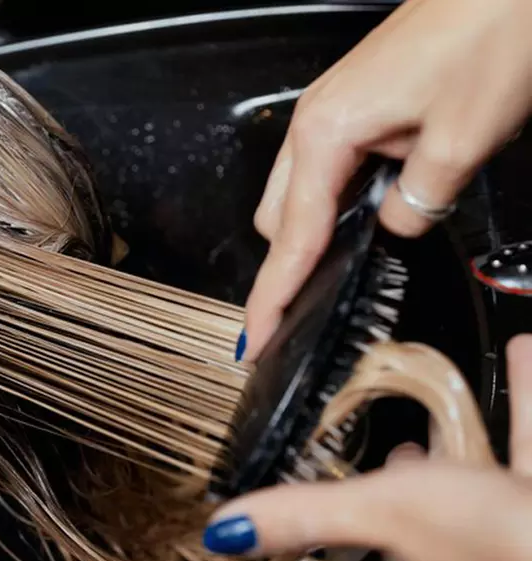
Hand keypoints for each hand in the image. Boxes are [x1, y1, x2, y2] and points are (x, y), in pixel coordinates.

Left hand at [203, 334, 531, 560]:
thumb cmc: (488, 535)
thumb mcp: (376, 509)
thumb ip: (302, 513)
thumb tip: (223, 530)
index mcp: (409, 540)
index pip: (370, 519)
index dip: (353, 495)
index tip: (340, 465)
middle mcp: (460, 532)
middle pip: (427, 487)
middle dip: (414, 457)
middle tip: (401, 437)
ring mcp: (509, 507)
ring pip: (480, 450)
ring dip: (462, 414)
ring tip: (457, 378)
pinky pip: (527, 426)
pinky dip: (524, 389)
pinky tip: (523, 354)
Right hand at [243, 0, 531, 359]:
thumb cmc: (490, 36)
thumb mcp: (463, 142)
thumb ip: (417, 204)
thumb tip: (396, 225)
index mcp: (326, 133)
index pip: (291, 238)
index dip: (274, 295)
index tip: (254, 338)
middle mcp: (316, 121)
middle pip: (279, 215)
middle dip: (291, 262)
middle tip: (309, 310)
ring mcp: (333, 108)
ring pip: (301, 190)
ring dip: (316, 230)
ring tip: (344, 267)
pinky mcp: (356, 102)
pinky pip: (328, 166)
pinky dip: (339, 200)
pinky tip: (374, 209)